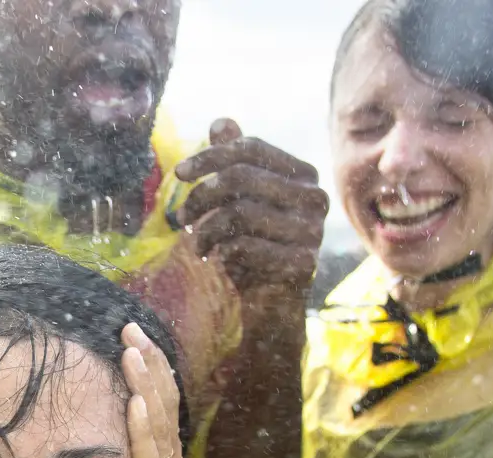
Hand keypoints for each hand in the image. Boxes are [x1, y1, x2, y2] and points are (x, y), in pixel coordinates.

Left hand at [113, 323, 184, 457]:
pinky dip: (146, 429)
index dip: (149, 370)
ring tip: (134, 351)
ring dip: (148, 384)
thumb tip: (93, 430)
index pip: (158, 404)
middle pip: (163, 402)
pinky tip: (137, 402)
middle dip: (149, 363)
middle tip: (132, 329)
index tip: (132, 339)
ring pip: (159, 423)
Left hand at [174, 118, 328, 298]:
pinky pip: (246, 247)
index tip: (178, 173)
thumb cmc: (254, 244)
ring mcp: (313, 231)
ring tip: (197, 243)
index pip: (251, 148)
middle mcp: (314, 198)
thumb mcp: (240, 201)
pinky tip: (217, 259)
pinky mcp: (302, 263)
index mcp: (303, 174)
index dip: (210, 156)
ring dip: (206, 230)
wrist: (272, 300)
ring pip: (239, 213)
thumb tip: (221, 122)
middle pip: (241, 178)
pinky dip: (221, 252)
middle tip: (183, 218)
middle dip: (201, 197)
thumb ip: (234, 163)